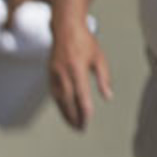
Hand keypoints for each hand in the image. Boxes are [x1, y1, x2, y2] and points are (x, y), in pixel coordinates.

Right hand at [50, 16, 112, 130]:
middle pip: (68, 101)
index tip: (87, 121)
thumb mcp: (100, 58)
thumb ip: (104, 78)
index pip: (80, 95)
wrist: (65, 28)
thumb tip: (107, 97)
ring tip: (72, 124)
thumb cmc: (85, 42)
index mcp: (76, 69)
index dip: (84, 110)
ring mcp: (54, 74)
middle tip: (80, 129)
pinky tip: (64, 110)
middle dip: (74, 116)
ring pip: (58, 99)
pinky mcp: (49, 74)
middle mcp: (63, 73)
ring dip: (65, 113)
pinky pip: (54, 93)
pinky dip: (59, 104)